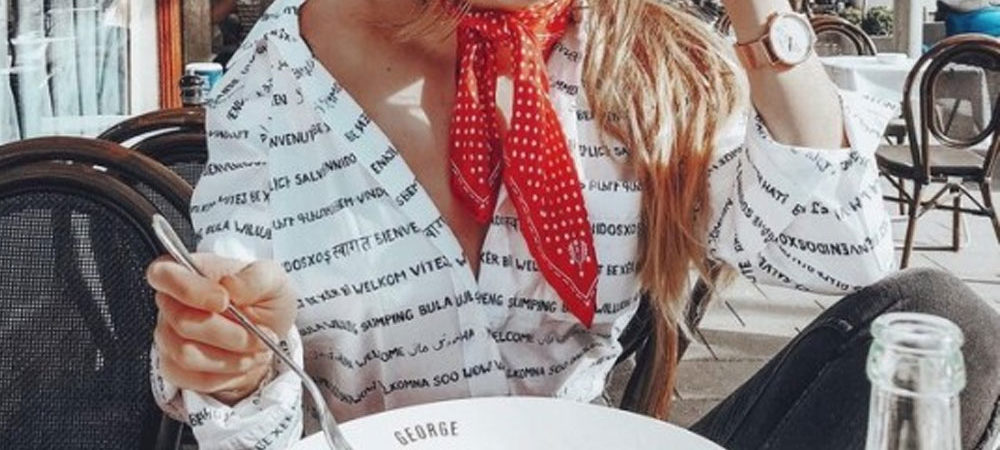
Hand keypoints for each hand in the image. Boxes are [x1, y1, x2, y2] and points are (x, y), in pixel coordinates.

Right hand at [147, 254, 296, 403]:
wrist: (268, 332)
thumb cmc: (264, 299)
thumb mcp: (274, 279)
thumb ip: (256, 277)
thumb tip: (231, 285)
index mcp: (189, 272)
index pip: (163, 275)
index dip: (190, 290)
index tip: (224, 300)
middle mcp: (172, 304)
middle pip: (182, 323)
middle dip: (230, 334)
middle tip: (260, 334)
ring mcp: (168, 337)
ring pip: (187, 354)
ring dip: (231, 357)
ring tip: (257, 348)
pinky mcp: (174, 367)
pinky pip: (193, 378)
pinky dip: (226, 375)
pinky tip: (243, 362)